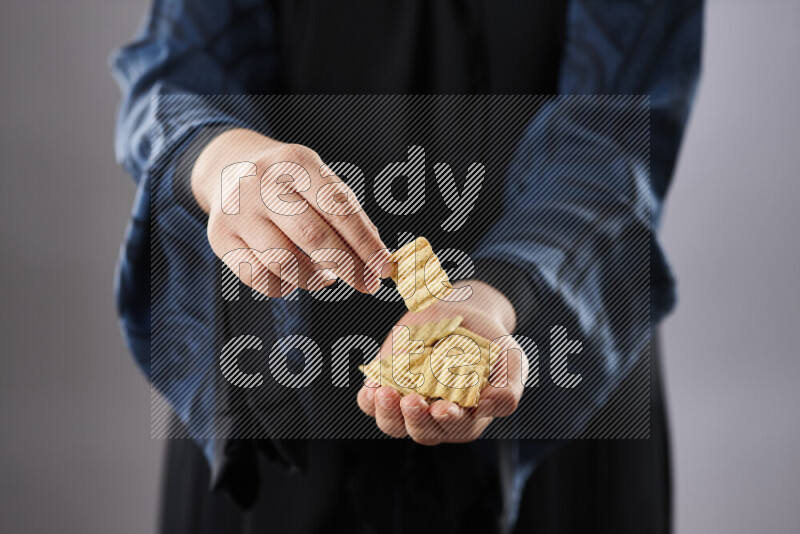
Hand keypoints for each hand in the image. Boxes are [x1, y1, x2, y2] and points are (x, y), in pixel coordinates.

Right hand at [192, 128, 389, 296]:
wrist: (230, 169)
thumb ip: (350, 216)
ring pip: (283, 262)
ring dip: (314, 279)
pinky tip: (294, 278)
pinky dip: (285, 286)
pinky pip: (258, 277)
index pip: (337, 207)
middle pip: (311, 235)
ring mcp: (237, 210)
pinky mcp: (219, 236)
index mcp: (295, 162)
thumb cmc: (291, 184)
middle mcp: (262, 182)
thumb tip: (380, 259)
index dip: (364, 243)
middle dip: (346, 265)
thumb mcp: (321, 183)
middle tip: (366, 284)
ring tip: (325, 277)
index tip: (384, 268)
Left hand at [357, 281, 527, 444]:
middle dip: (415, 418)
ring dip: (387, 412)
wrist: (463, 313)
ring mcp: (409, 403)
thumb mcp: (511, 362)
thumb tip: (488, 406)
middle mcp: (435, 417)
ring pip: (393, 423)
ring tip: (385, 393)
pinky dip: (368, 400)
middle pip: (422, 431)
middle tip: (411, 400)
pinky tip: (371, 387)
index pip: (456, 429)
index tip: (443, 408)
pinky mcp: (388, 386)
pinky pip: (371, 404)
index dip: (449, 421)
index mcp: (468, 418)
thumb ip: (508, 391)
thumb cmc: (490, 343)